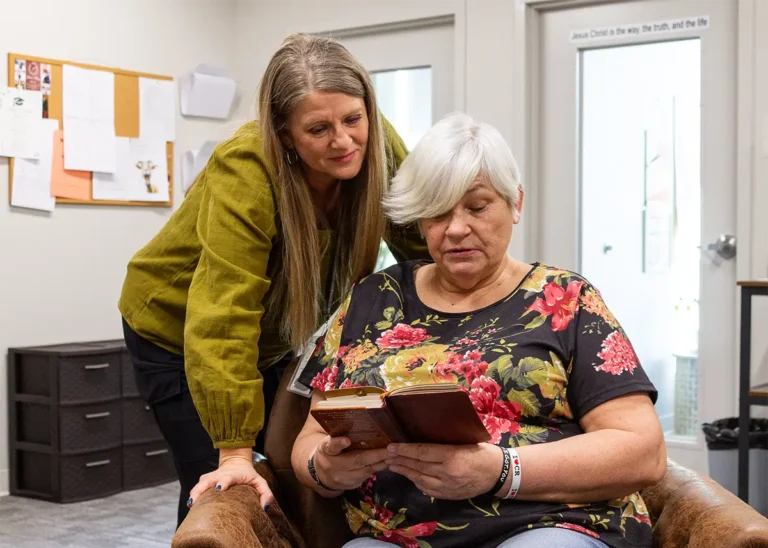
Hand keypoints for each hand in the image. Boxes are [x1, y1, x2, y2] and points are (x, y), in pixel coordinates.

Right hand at [189, 448, 274, 508]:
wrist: (236, 461)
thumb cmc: (248, 475)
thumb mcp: (259, 481)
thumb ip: (265, 493)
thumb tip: (264, 508)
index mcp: (232, 474)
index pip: (227, 477)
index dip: (223, 482)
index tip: (220, 488)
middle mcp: (219, 475)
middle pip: (207, 481)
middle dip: (202, 489)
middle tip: (197, 500)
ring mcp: (210, 478)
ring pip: (199, 484)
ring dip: (195, 493)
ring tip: (191, 504)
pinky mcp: (204, 481)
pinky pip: (196, 488)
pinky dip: (193, 495)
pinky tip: (191, 505)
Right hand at [312, 436, 389, 490]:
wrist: (320, 473)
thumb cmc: (330, 451)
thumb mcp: (329, 441)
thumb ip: (339, 434)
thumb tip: (355, 417)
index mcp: (326, 449)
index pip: (331, 446)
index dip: (339, 443)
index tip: (346, 440)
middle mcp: (332, 465)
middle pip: (355, 460)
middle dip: (375, 455)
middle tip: (391, 448)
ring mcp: (341, 478)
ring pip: (364, 471)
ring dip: (380, 464)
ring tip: (393, 455)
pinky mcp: (349, 486)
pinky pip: (366, 478)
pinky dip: (376, 470)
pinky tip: (386, 462)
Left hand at [386, 442, 502, 499]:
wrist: (498, 473)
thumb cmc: (482, 451)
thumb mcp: (464, 441)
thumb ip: (444, 442)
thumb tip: (421, 436)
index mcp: (452, 456)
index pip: (423, 452)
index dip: (405, 449)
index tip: (392, 446)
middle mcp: (448, 473)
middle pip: (418, 466)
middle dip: (401, 459)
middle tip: (387, 454)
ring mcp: (448, 487)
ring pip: (420, 479)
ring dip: (405, 472)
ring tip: (393, 465)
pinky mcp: (449, 495)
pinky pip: (428, 489)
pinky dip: (417, 482)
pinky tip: (409, 476)